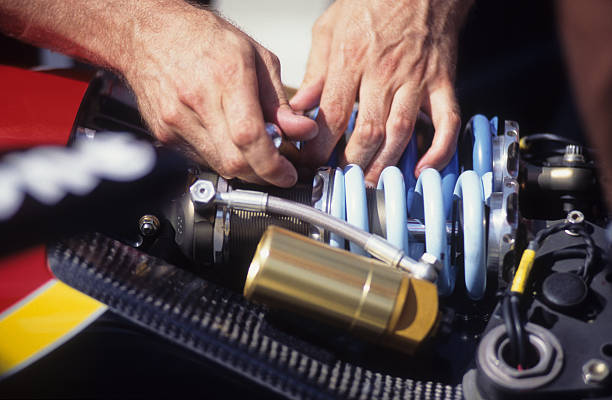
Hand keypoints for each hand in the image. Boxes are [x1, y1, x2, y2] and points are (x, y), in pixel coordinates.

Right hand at [122, 4, 316, 186]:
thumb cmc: (202, 38)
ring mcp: (176, 120)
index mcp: (226, 76)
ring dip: (244, 167)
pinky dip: (221, 158)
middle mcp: (197, 101)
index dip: (272, 165)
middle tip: (277, 168)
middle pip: (235, 161)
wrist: (149, 34)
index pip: (249, 137)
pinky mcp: (164, 134)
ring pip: (219, 166)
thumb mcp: (255, 56)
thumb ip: (278, 101)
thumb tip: (302, 130)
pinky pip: (201, 160)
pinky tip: (226, 140)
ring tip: (253, 150)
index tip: (287, 174)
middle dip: (263, 173)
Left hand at [291, 0, 470, 184]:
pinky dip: (438, 150)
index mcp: (351, 59)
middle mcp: (384, 73)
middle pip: (366, 132)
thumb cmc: (375, 0)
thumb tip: (301, 105)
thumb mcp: (330, 27)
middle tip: (341, 178)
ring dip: (385, 164)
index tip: (311, 161)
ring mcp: (416, 79)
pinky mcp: (442, 82)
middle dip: (351, 163)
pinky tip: (422, 168)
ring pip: (400, 133)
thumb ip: (315, 70)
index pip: (331, 115)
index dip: (319, 146)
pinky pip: (447, 122)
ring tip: (371, 182)